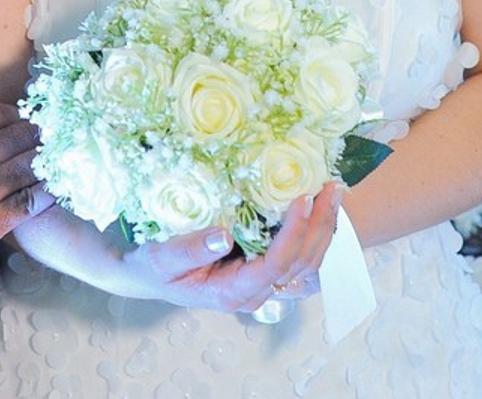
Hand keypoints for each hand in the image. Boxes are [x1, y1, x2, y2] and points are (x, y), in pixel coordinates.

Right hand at [0, 88, 51, 279]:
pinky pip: (28, 203)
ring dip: (45, 159)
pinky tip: (54, 187)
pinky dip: (44, 193)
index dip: (14, 113)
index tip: (21, 117)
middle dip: (35, 132)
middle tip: (47, 133)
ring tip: (56, 156)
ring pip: (29, 167)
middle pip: (20, 137)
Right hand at [115, 184, 342, 311]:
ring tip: (333, 192)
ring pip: (307, 266)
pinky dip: (315, 235)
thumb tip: (224, 236)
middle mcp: (253, 295)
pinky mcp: (263, 273)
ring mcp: (261, 287)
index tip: (302, 198)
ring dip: (325, 230)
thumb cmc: (153, 266)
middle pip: (301, 266)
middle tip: (331, 187)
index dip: (293, 234)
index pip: (274, 266)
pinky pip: (300, 261)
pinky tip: (321, 209)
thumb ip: (190, 250)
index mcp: (231, 293)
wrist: (148, 276)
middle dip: (320, 226)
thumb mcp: (162, 258)